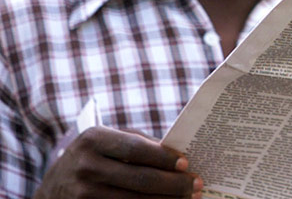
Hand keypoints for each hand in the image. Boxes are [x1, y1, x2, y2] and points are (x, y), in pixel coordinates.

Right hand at [34, 126, 202, 198]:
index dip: (164, 158)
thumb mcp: (106, 142)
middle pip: (140, 179)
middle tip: (197, 185)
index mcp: (94, 139)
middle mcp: (86, 166)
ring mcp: (83, 194)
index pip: (137, 149)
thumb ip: (138, 144)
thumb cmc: (92, 158)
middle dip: (173, 184)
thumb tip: (178, 156)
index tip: (187, 164)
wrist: (52, 188)